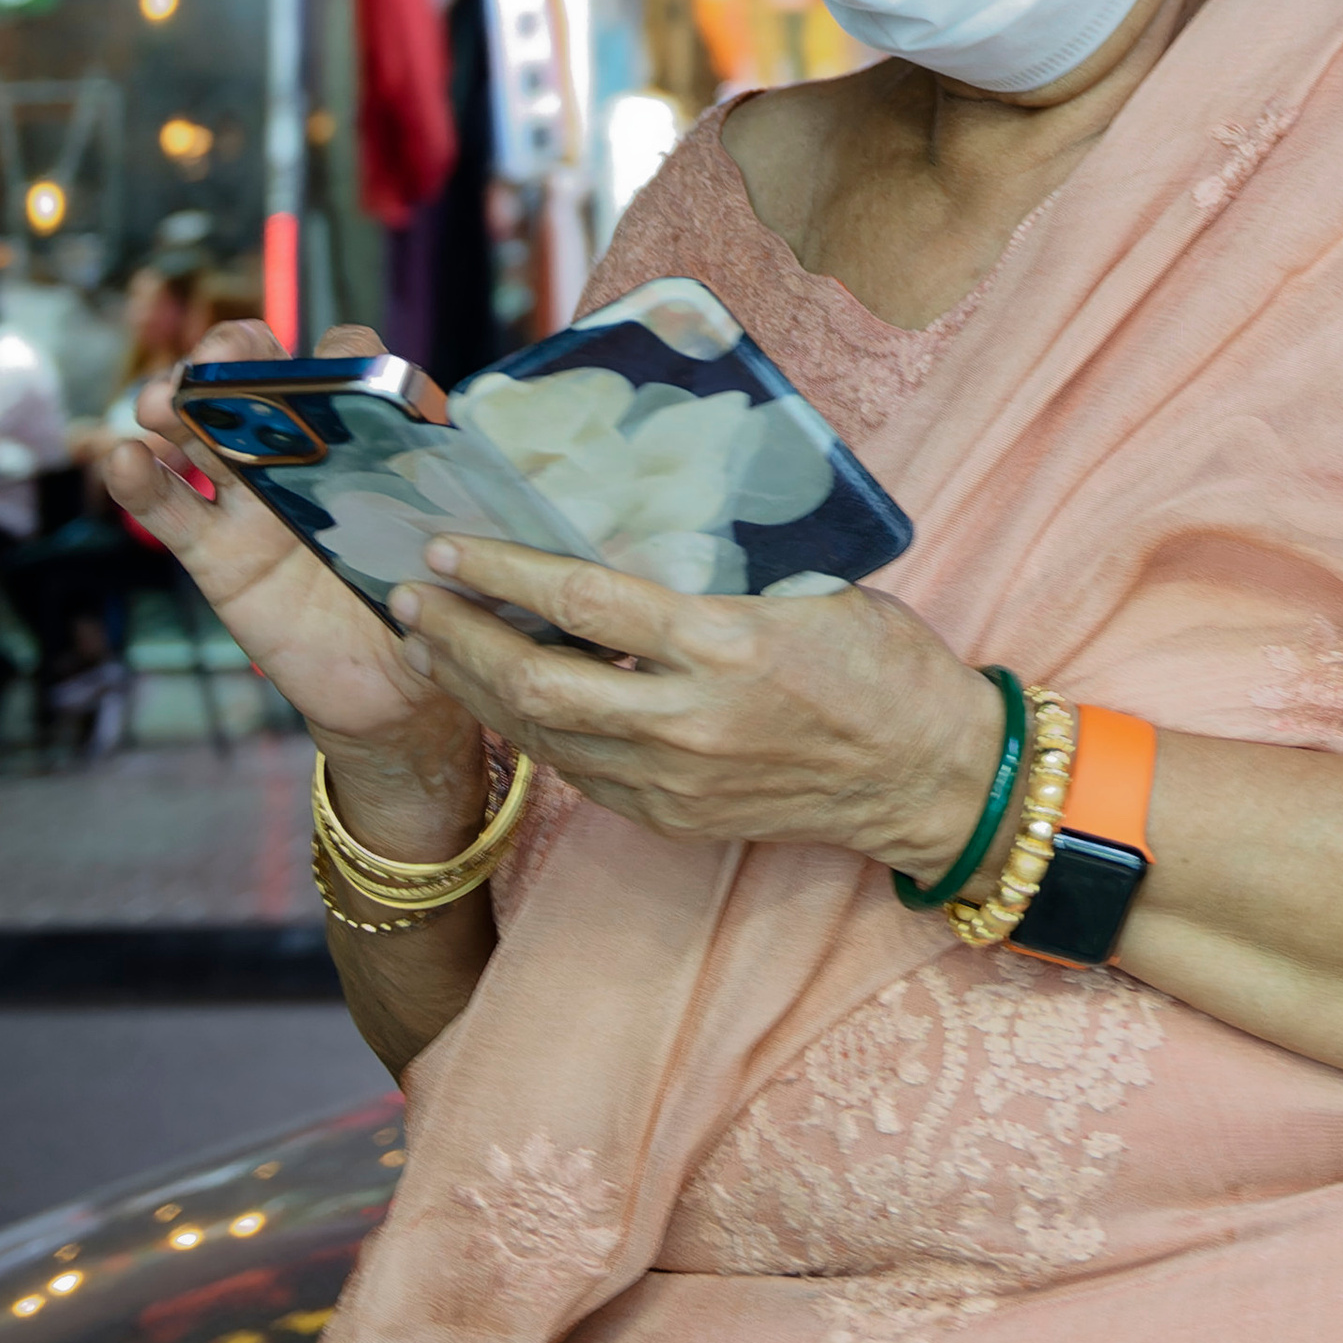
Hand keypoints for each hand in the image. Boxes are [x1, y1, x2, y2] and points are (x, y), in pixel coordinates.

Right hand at [105, 319, 475, 783]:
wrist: (395, 690)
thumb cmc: (434, 604)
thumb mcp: (458, 553)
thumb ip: (457, 523)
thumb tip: (464, 508)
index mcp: (368, 438)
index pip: (348, 366)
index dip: (337, 355)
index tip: (336, 369)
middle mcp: (305, 456)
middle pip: (256, 377)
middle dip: (230, 355)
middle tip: (215, 364)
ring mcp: (253, 501)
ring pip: (200, 431)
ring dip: (171, 403)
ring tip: (159, 403)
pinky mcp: (217, 555)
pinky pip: (171, 511)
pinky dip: (140, 483)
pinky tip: (123, 461)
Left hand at [386, 535, 1004, 881]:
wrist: (932, 779)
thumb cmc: (886, 667)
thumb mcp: (814, 590)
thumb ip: (723, 571)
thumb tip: (638, 525)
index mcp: (726, 645)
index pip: (585, 603)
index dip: (504, 573)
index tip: (448, 545)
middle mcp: (690, 721)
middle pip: (537, 683)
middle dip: (459, 640)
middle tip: (410, 599)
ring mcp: (677, 781)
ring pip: (543, 737)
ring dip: (478, 690)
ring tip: (432, 645)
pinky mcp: (676, 818)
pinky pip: (580, 773)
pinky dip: (532, 731)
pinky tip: (506, 697)